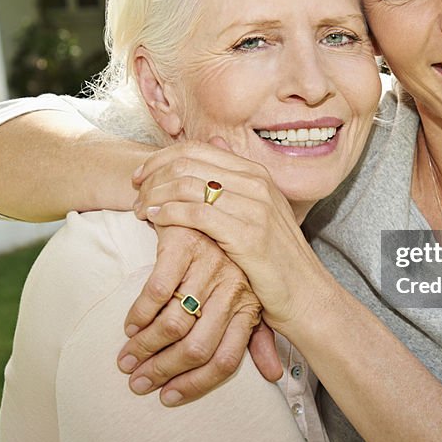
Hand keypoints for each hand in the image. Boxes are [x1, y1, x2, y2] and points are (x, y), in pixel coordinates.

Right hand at [117, 203, 281, 405]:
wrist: (212, 197)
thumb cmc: (229, 254)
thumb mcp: (253, 292)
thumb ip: (258, 334)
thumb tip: (273, 375)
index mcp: (251, 303)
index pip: (228, 359)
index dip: (197, 384)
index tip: (169, 398)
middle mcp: (234, 287)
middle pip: (197, 348)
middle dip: (162, 371)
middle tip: (136, 381)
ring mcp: (210, 266)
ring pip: (174, 324)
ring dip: (144, 347)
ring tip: (126, 359)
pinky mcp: (184, 244)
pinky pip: (157, 292)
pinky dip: (139, 313)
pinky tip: (130, 324)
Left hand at [134, 138, 335, 331]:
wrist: (306, 295)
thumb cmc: (275, 259)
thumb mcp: (258, 213)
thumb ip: (234, 183)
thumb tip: (214, 146)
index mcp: (257, 173)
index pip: (198, 149)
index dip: (162, 158)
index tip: (141, 176)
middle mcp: (257, 183)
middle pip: (188, 162)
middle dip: (153, 176)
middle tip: (135, 194)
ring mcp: (255, 207)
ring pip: (188, 185)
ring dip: (155, 195)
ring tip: (139, 211)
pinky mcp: (247, 234)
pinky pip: (196, 213)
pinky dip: (168, 214)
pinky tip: (154, 221)